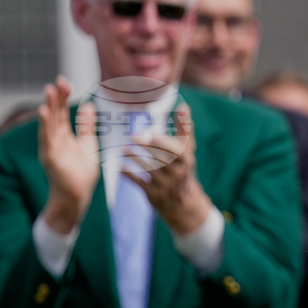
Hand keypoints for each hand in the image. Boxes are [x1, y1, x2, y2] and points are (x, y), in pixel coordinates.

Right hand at [38, 76, 99, 233]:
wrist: (78, 194)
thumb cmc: (81, 171)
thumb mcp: (88, 143)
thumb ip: (86, 125)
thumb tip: (88, 104)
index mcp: (64, 135)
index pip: (63, 112)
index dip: (63, 97)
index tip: (65, 82)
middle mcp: (55, 139)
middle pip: (55, 115)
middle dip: (57, 98)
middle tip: (58, 81)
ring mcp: (51, 148)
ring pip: (49, 124)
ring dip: (49, 107)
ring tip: (49, 91)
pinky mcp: (50, 158)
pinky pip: (47, 139)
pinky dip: (45, 126)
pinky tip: (44, 113)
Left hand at [122, 104, 211, 234]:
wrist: (181, 201)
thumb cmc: (182, 167)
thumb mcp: (187, 150)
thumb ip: (184, 129)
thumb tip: (184, 106)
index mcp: (186, 161)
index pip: (176, 151)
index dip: (164, 143)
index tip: (152, 135)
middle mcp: (178, 174)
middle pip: (161, 159)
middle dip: (147, 148)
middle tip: (133, 137)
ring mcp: (166, 186)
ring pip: (150, 170)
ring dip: (136, 159)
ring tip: (124, 150)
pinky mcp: (154, 195)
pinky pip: (140, 183)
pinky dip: (129, 175)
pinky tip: (121, 167)